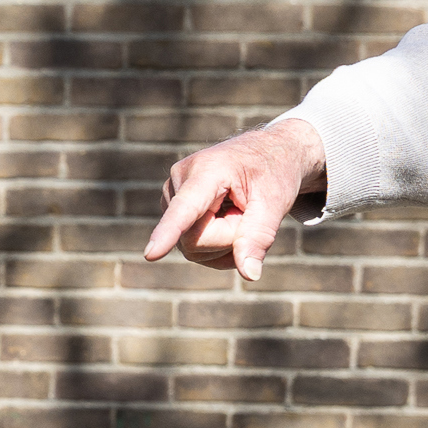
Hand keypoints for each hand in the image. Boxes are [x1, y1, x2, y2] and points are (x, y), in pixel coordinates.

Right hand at [144, 114, 327, 280]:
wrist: (266, 152)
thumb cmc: (273, 172)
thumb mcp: (275, 202)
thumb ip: (259, 237)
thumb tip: (249, 275)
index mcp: (208, 170)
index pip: (185, 209)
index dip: (168, 232)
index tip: (151, 254)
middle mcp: (179, 180)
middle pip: (194, 240)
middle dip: (227, 238)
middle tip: (247, 212)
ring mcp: (171, 196)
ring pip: (190, 247)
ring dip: (222, 241)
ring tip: (237, 212)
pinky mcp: (171, 209)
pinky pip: (189, 247)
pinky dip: (215, 244)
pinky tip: (227, 221)